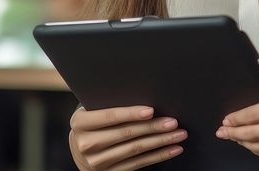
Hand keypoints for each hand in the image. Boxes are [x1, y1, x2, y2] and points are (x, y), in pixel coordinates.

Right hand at [69, 105, 186, 169]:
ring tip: (178, 134)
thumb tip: (142, 95)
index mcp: (79, 123)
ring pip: (135, 149)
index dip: (131, 113)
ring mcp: (97, 162)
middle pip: (126, 134)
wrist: (81, 153)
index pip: (109, 116)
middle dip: (153, 127)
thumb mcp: (91, 113)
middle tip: (173, 122)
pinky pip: (139, 164)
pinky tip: (172, 149)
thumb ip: (107, 105)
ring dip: (161, 141)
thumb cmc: (93, 125)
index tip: (151, 110)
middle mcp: (85, 144)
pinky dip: (158, 155)